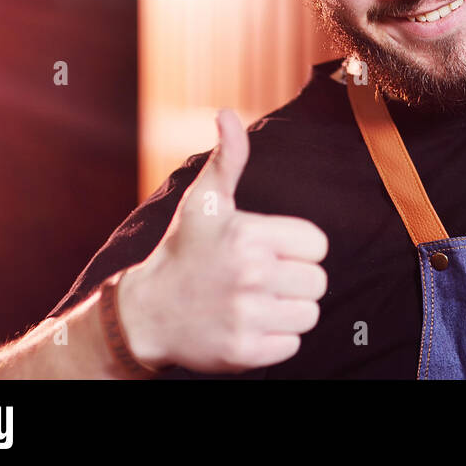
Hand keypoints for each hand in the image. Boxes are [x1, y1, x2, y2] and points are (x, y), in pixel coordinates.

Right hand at [118, 108, 328, 372]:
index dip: (300, 248)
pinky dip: (277, 339)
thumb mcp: (205, 201)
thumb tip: (226, 114)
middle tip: (263, 278)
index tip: (273, 250)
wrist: (147, 313)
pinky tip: (250, 324)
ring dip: (290, 310)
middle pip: (318, 281)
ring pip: (308, 314)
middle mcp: (250, 276)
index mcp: (250, 236)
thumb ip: (229, 158)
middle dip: (296, 280)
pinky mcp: (245, 352)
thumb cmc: (185, 251)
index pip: (318, 245)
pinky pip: (292, 344)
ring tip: (258, 301)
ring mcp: (247, 316)